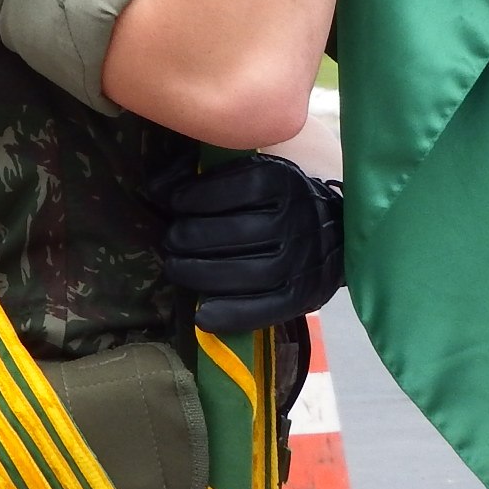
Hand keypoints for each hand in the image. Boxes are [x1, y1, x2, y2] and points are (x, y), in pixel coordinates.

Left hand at [153, 153, 344, 331]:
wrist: (333, 230)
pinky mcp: (306, 294)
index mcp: (288, 182)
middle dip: (193, 237)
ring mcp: (306, 260)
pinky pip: (270, 308)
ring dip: (204, 274)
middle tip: (170, 241)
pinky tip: (202, 314)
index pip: (242, 187)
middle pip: (241, 232)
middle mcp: (301, 219)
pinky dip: (233, 314)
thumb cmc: (274, 199)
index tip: (175, 202)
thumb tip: (156, 186)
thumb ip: (204, 173)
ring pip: (253, 272)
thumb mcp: (248, 173)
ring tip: (176, 268)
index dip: (199, 195)